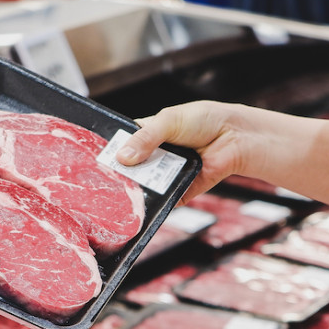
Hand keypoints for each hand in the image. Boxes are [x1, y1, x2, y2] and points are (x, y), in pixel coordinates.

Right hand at [116, 101, 250, 202]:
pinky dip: (155, 205)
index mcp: (148, 135)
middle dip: (120, 175)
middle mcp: (155, 156)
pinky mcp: (179, 191)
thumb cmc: (203, 121)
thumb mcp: (168, 121)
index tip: (96, 161)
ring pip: (145, 187)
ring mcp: (166, 174)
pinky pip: (164, 201)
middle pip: (131, 169)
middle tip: (103, 181)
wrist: (232, 139)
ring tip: (119, 195)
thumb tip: (122, 157)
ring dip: (135, 191)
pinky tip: (142, 207)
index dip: (110, 152)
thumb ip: (145, 138)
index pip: (122, 145)